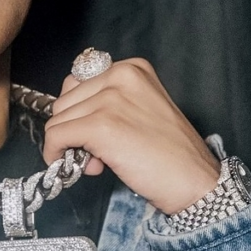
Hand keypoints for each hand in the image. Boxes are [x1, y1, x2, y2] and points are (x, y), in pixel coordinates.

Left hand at [42, 57, 220, 214]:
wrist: (195, 181)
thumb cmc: (171, 152)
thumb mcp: (141, 109)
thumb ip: (106, 102)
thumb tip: (66, 115)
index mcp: (132, 68)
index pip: (77, 82)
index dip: (79, 112)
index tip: (93, 132)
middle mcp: (120, 76)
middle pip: (65, 101)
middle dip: (73, 128)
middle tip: (97, 152)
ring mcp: (110, 100)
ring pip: (58, 120)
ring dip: (69, 145)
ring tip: (100, 161)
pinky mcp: (100, 126)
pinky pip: (56, 136)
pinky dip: (56, 154)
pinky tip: (81, 167)